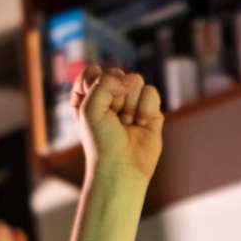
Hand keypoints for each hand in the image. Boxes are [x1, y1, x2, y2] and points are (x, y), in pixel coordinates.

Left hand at [74, 64, 164, 185]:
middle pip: (117, 74)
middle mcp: (110, 97)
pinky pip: (151, 92)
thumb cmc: (100, 142)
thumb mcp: (90, 108)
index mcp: (89, 96)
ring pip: (136, 80)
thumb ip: (106, 82)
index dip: (96, 84)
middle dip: (115, 98)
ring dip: (131, 105)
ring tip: (126, 124)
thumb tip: (133, 79)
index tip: (94, 105)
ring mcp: (131, 102)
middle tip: (113, 119)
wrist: (121, 168)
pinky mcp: (150, 110)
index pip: (93, 72)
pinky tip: (140, 124)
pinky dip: (146, 108)